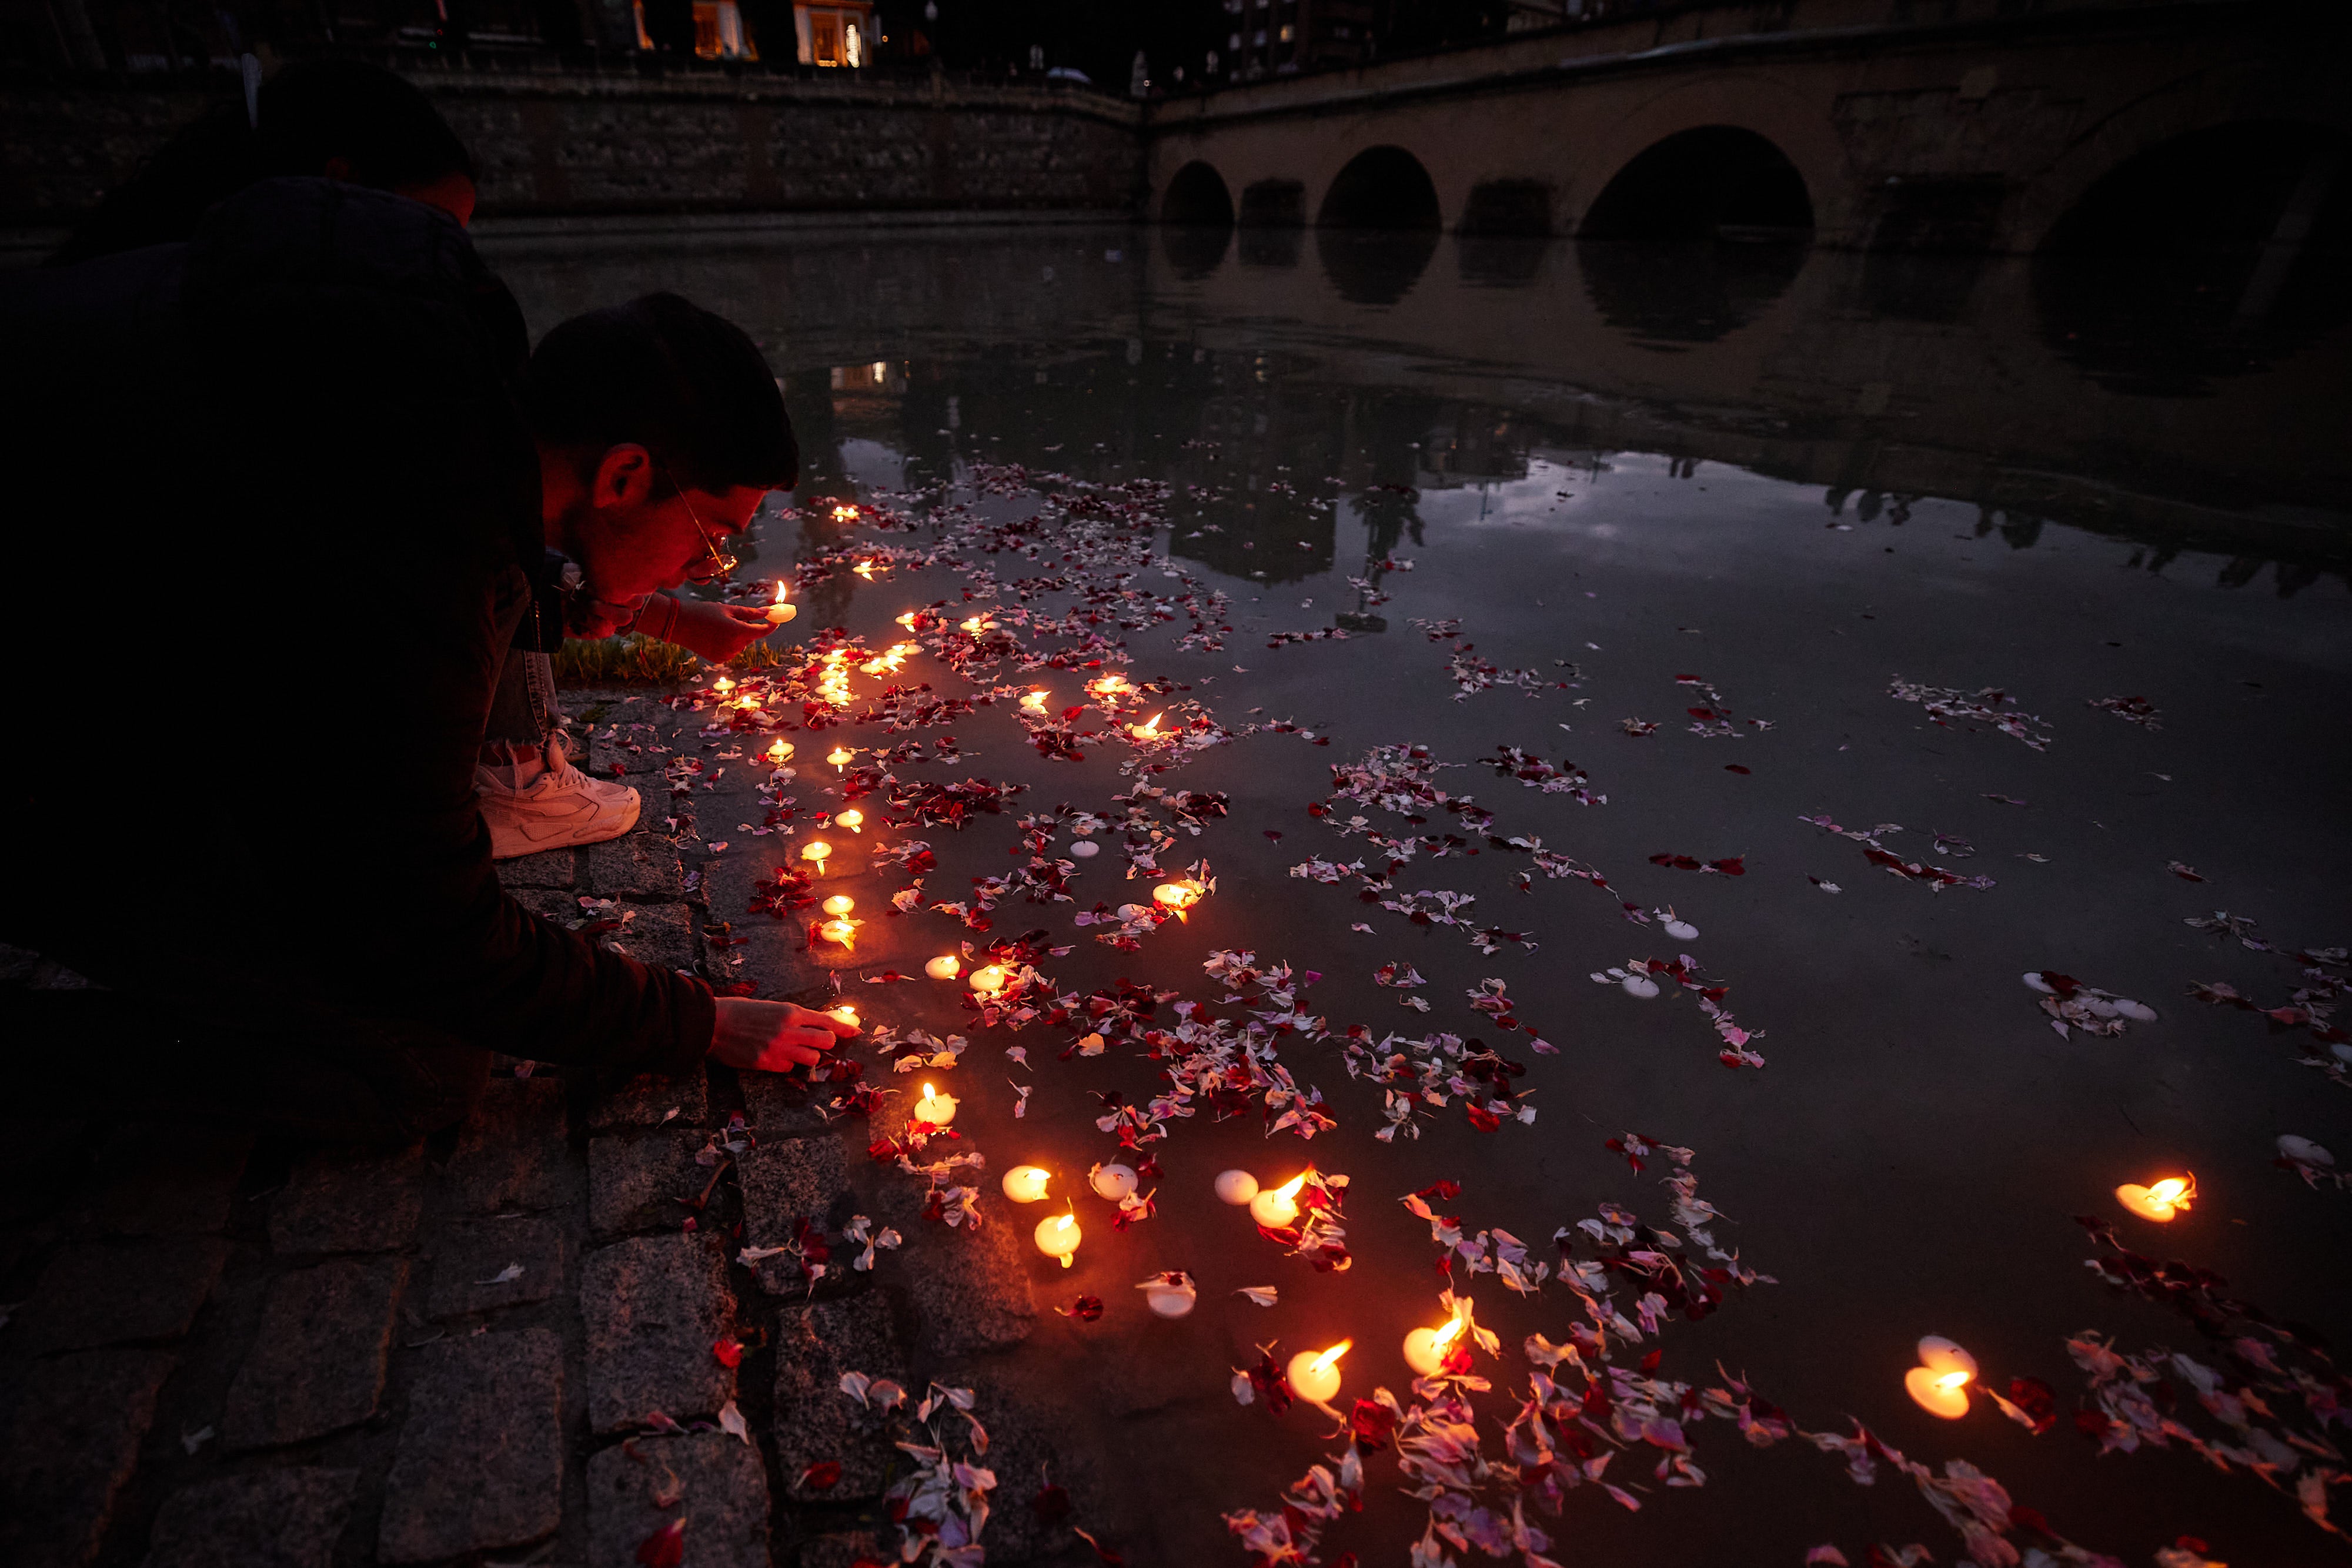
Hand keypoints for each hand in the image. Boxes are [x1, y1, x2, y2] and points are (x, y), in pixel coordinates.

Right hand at [664, 596, 780, 662]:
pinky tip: (715, 636)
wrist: (678, 624)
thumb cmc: (703, 612)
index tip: (776, 619)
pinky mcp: (720, 659)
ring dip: (738, 636)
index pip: (762, 631)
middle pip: (751, 637)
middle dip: (749, 627)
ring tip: (720, 625)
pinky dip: (730, 643)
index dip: (771, 625)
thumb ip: (750, 613)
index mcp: (737, 631)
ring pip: (742, 644)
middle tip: (736, 617)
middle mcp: (734, 646)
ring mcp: (727, 655)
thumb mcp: (727, 609)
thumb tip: (768, 612)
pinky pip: (732, 650)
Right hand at [708, 997, 856, 1072]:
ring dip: (808, 1057)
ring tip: (795, 1051)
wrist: (712, 1024)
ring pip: (813, 1059)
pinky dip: (787, 1065)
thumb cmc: (739, 1011)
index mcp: (790, 1011)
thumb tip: (815, 1025)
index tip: (857, 1032)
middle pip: (827, 1041)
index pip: (827, 1020)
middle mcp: (789, 1030)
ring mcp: (779, 1048)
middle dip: (826, 1043)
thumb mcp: (772, 1007)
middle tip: (817, 1042)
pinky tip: (775, 1057)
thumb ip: (794, 1017)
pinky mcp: (767, 1064)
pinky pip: (789, 1068)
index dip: (845, 1028)